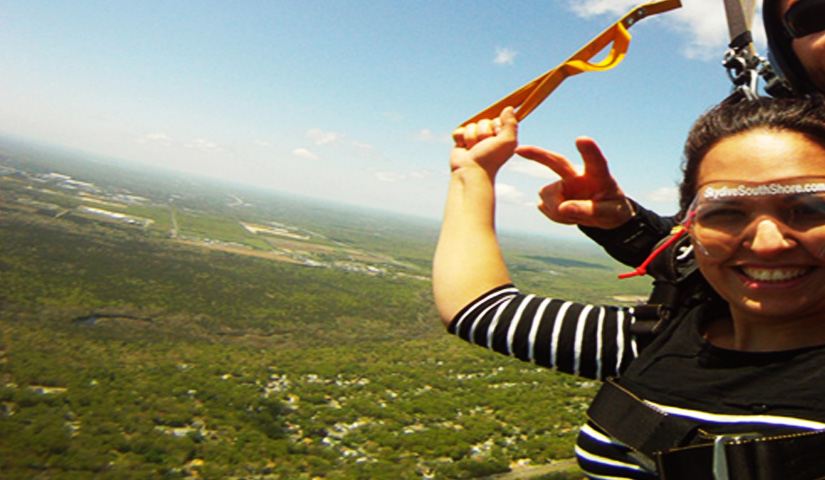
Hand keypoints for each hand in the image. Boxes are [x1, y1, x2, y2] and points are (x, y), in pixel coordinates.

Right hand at [450, 107, 517, 175]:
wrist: (471, 171)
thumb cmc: (491, 159)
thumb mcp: (508, 141)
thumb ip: (511, 123)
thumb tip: (509, 108)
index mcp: (501, 135)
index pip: (497, 119)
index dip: (495, 127)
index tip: (496, 138)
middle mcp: (488, 135)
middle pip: (483, 121)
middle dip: (482, 133)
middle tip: (483, 146)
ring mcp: (474, 137)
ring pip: (470, 126)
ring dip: (471, 138)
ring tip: (473, 150)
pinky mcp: (461, 140)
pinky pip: (459, 130)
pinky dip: (460, 138)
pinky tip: (464, 148)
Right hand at [516, 137, 632, 228]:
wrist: (604, 214)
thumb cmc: (611, 209)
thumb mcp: (609, 214)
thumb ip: (589, 211)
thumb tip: (562, 208)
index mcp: (597, 175)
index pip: (595, 161)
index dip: (589, 150)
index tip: (581, 139)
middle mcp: (576, 175)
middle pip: (556, 162)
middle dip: (537, 155)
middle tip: (519, 150)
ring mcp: (562, 184)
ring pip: (547, 195)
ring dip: (556, 211)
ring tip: (575, 217)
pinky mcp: (552, 195)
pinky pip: (545, 207)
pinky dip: (555, 217)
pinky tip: (568, 215)